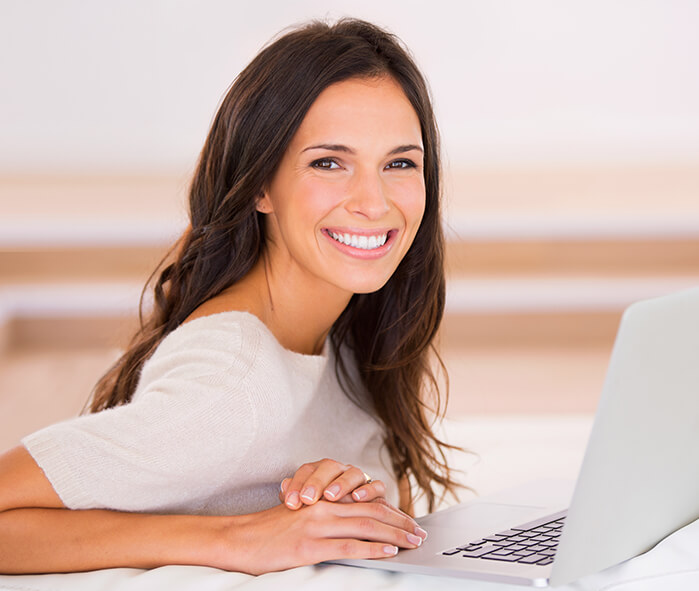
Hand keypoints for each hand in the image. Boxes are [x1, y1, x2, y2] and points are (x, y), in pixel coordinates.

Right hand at [225, 499, 426, 573]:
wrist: (239, 539)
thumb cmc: (269, 531)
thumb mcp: (300, 516)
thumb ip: (325, 516)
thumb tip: (354, 525)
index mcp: (323, 500)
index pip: (364, 502)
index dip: (390, 511)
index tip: (408, 521)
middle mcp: (323, 508)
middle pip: (371, 511)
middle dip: (400, 521)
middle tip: (419, 532)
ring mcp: (317, 525)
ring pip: (365, 525)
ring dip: (394, 534)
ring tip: (412, 541)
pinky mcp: (309, 546)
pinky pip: (348, 546)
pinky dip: (372, 548)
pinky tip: (388, 550)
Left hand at [279, 458, 385, 508]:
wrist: (351, 520)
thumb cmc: (322, 513)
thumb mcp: (306, 508)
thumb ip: (294, 497)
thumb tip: (283, 487)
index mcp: (320, 471)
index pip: (307, 470)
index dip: (297, 484)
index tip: (290, 502)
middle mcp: (340, 471)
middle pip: (329, 467)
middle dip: (317, 482)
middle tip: (307, 498)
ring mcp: (359, 478)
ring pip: (352, 473)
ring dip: (341, 484)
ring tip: (331, 497)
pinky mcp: (377, 490)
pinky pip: (377, 485)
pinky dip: (368, 490)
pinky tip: (357, 498)